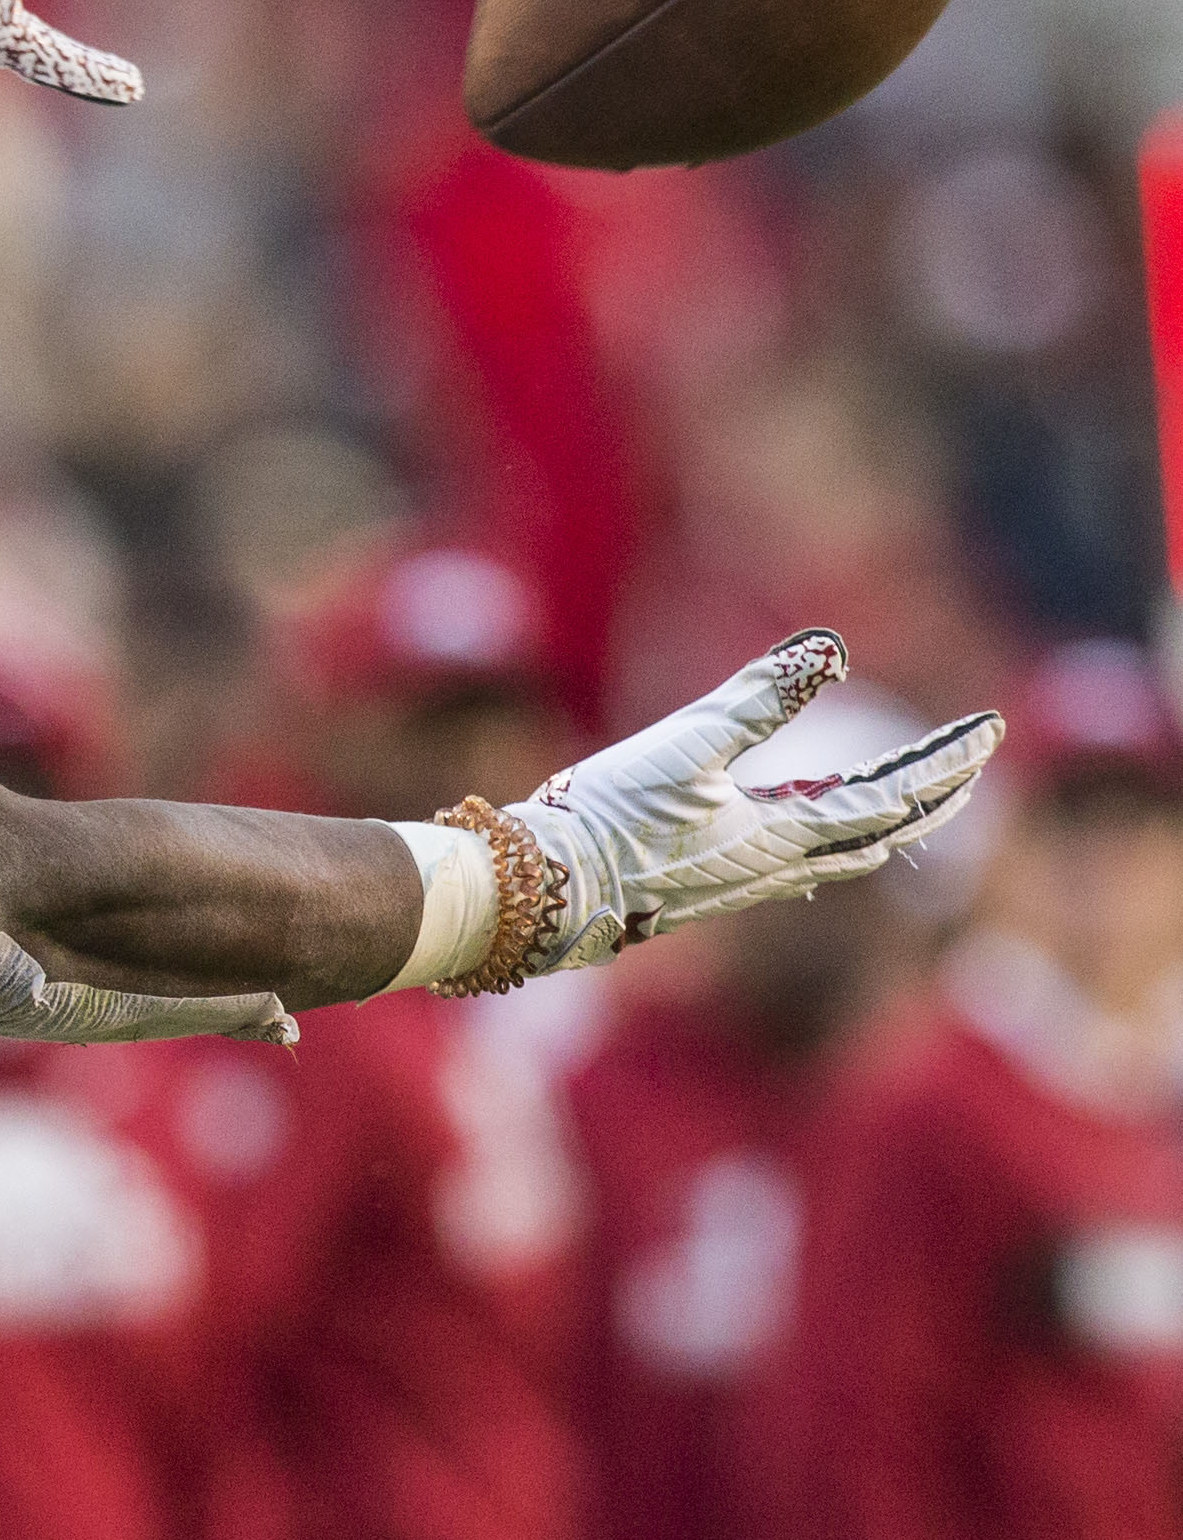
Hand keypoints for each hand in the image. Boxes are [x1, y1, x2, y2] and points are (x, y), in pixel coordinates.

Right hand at [513, 631, 1001, 971]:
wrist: (550, 889)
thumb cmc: (611, 816)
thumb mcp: (684, 744)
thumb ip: (757, 697)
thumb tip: (829, 651)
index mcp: (785, 835)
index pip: (894, 798)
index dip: (946, 762)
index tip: (989, 728)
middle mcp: (782, 867)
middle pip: (887, 834)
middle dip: (937, 794)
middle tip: (975, 758)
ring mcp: (751, 881)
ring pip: (851, 852)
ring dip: (895, 818)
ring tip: (919, 794)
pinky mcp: (719, 883)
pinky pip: (809, 860)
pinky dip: (844, 836)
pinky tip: (827, 833)